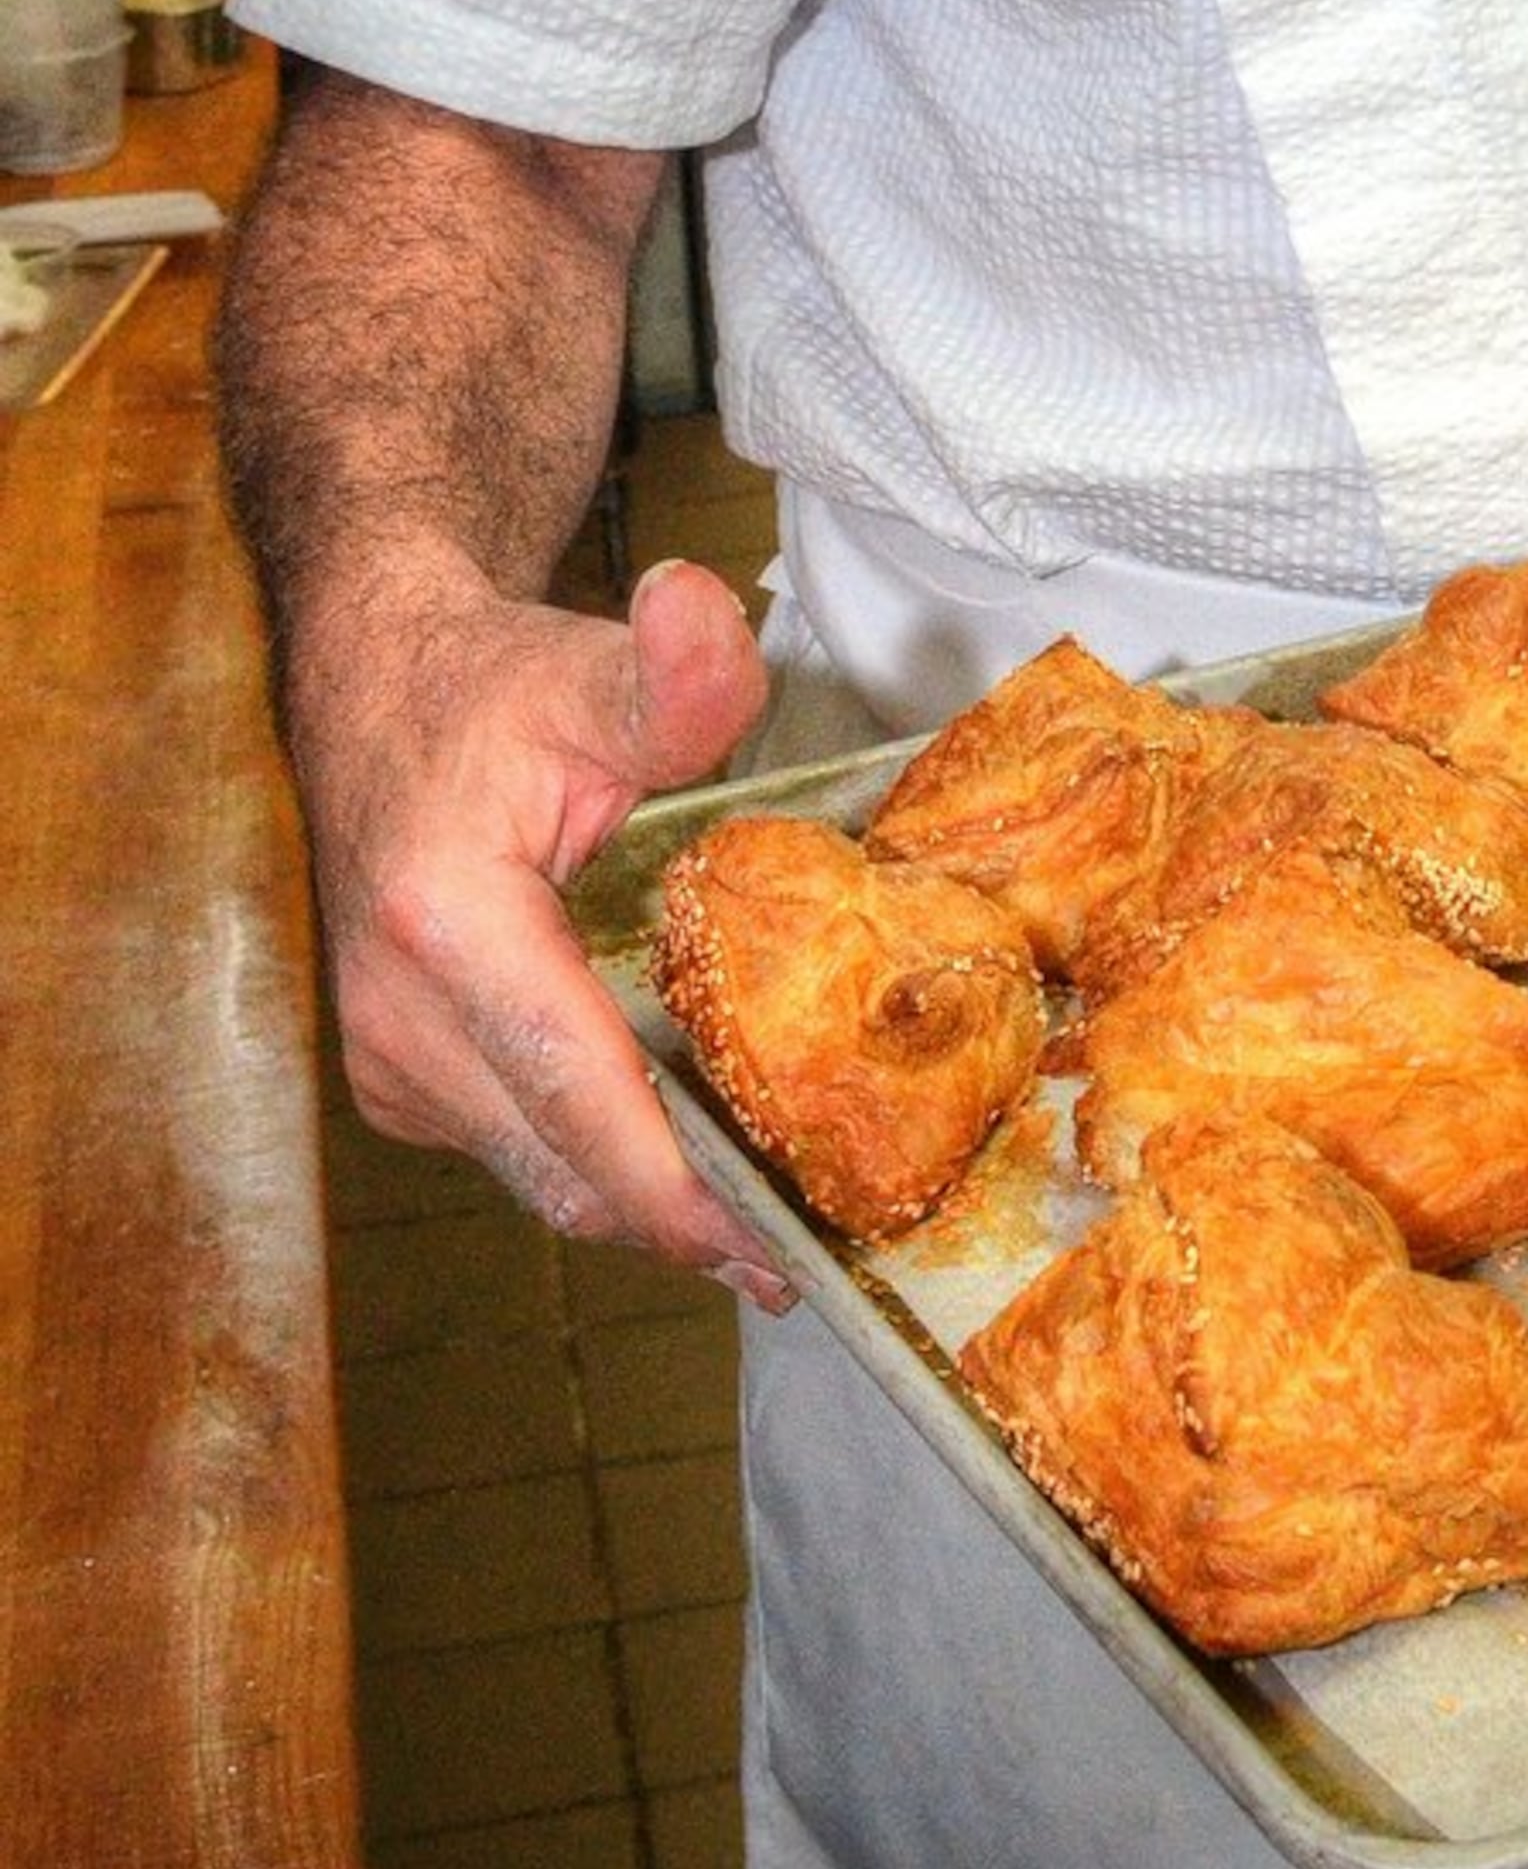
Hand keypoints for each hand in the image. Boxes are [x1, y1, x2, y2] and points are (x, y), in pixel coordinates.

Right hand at [292, 550, 793, 1301]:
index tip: (768, 1250)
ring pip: (539, 1176)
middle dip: (685, 1224)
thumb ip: (672, 671)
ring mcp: (389, 1063)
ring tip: (771, 1235)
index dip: (676, 1187)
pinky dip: (603, 1169)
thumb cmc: (492, 690)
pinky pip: (518, 1151)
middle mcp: (397, 1019)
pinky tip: (693, 1172)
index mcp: (444, 929)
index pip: (577, 1092)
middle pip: (563, 1165)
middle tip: (808, 1258)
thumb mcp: (590, 670)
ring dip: (648, 1209)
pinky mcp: (401, 1081)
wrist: (378, 696)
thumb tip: (705, 610)